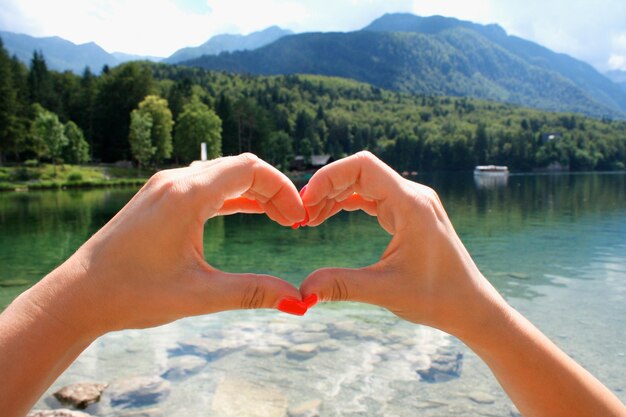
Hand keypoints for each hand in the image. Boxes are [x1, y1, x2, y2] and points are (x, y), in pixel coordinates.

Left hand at [42, 154, 306, 333]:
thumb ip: (254, 292)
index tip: (299, 219)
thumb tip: (299, 300)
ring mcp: (164, 186)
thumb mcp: (200, 295)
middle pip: (239, 167)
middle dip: (273, 190)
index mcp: (187, 194)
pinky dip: (231, 196)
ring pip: (221, 174)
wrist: (78, 295)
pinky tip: (247, 212)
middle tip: (294, 222)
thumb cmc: (133, 293)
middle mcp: (175, 180)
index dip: (283, 189)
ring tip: (278, 218)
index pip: (251, 169)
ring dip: (253, 192)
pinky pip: (205, 186)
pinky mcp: (157, 198)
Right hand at [299, 151, 505, 338]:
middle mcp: (412, 195)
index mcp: (411, 204)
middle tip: (300, 216)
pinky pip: (371, 197)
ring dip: (334, 196)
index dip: (328, 177)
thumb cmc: (438, 297)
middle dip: (326, 188)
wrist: (471, 307)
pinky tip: (326, 217)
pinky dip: (347, 204)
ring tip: (308, 219)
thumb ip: (342, 286)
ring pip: (364, 184)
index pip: (362, 166)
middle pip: (359, 172)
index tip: (305, 202)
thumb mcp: (385, 290)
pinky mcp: (408, 214)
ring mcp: (411, 203)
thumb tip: (302, 291)